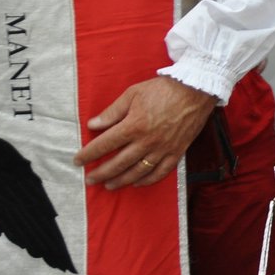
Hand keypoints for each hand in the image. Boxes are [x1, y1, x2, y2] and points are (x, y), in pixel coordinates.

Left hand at [74, 77, 215, 189]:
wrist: (196, 89)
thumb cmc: (163, 89)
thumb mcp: (133, 94)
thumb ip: (112, 112)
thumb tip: (93, 125)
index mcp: (134, 125)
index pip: (105, 145)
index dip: (88, 154)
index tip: (78, 160)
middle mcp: (147, 141)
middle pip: (118, 163)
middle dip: (101, 173)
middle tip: (90, 179)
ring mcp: (163, 148)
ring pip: (138, 171)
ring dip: (121, 180)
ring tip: (109, 185)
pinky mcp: (177, 151)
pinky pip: (161, 172)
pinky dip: (148, 180)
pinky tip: (137, 182)